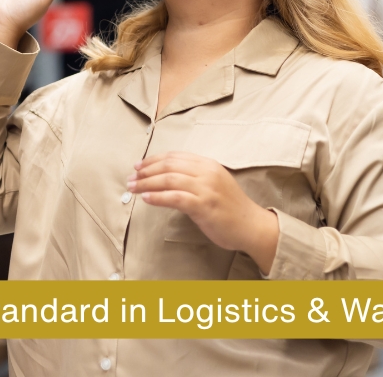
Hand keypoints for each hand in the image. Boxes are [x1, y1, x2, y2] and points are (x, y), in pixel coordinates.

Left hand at [129, 151, 279, 271]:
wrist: (252, 226)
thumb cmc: (231, 208)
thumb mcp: (214, 184)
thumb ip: (194, 177)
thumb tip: (165, 178)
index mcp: (208, 164)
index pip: (175, 156)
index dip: (153, 159)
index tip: (138, 166)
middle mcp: (207, 172)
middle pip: (169, 165)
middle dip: (146, 171)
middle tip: (131, 178)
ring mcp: (206, 188)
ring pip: (169, 179)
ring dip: (147, 183)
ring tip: (133, 188)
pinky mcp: (204, 205)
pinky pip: (175, 197)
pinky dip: (158, 197)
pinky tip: (147, 199)